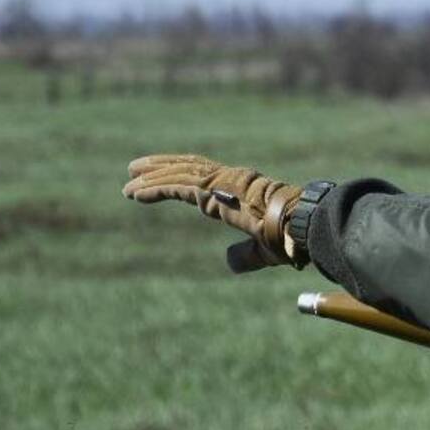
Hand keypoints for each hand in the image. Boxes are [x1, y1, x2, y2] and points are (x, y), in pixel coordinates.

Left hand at [122, 154, 303, 271]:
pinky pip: (177, 186)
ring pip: (178, 173)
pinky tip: (135, 193)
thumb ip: (245, 255)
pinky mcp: (214, 190)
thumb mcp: (264, 250)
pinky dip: (154, 188)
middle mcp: (230, 179)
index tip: (159, 179)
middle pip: (187, 167)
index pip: (204, 177)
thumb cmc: (291, 238)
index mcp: (241, 190)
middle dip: (160, 167)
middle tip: (135, 170)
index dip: (180, 176)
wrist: (300, 225)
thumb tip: (229, 262)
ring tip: (129, 177)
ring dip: (151, 176)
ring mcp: (221, 181)